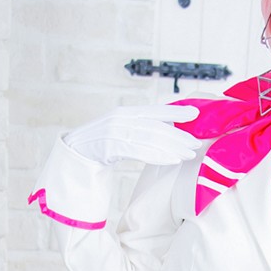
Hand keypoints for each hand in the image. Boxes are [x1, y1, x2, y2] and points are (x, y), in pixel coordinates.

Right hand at [64, 105, 201, 166]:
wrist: (74, 155)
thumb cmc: (100, 146)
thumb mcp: (121, 131)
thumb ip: (139, 129)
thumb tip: (167, 132)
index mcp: (125, 112)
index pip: (155, 111)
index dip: (176, 112)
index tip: (196, 113)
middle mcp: (121, 118)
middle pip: (156, 126)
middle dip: (179, 135)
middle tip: (196, 143)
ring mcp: (114, 132)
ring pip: (150, 139)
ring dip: (173, 147)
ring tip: (189, 154)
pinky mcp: (109, 147)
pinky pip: (139, 151)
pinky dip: (158, 155)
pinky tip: (172, 160)